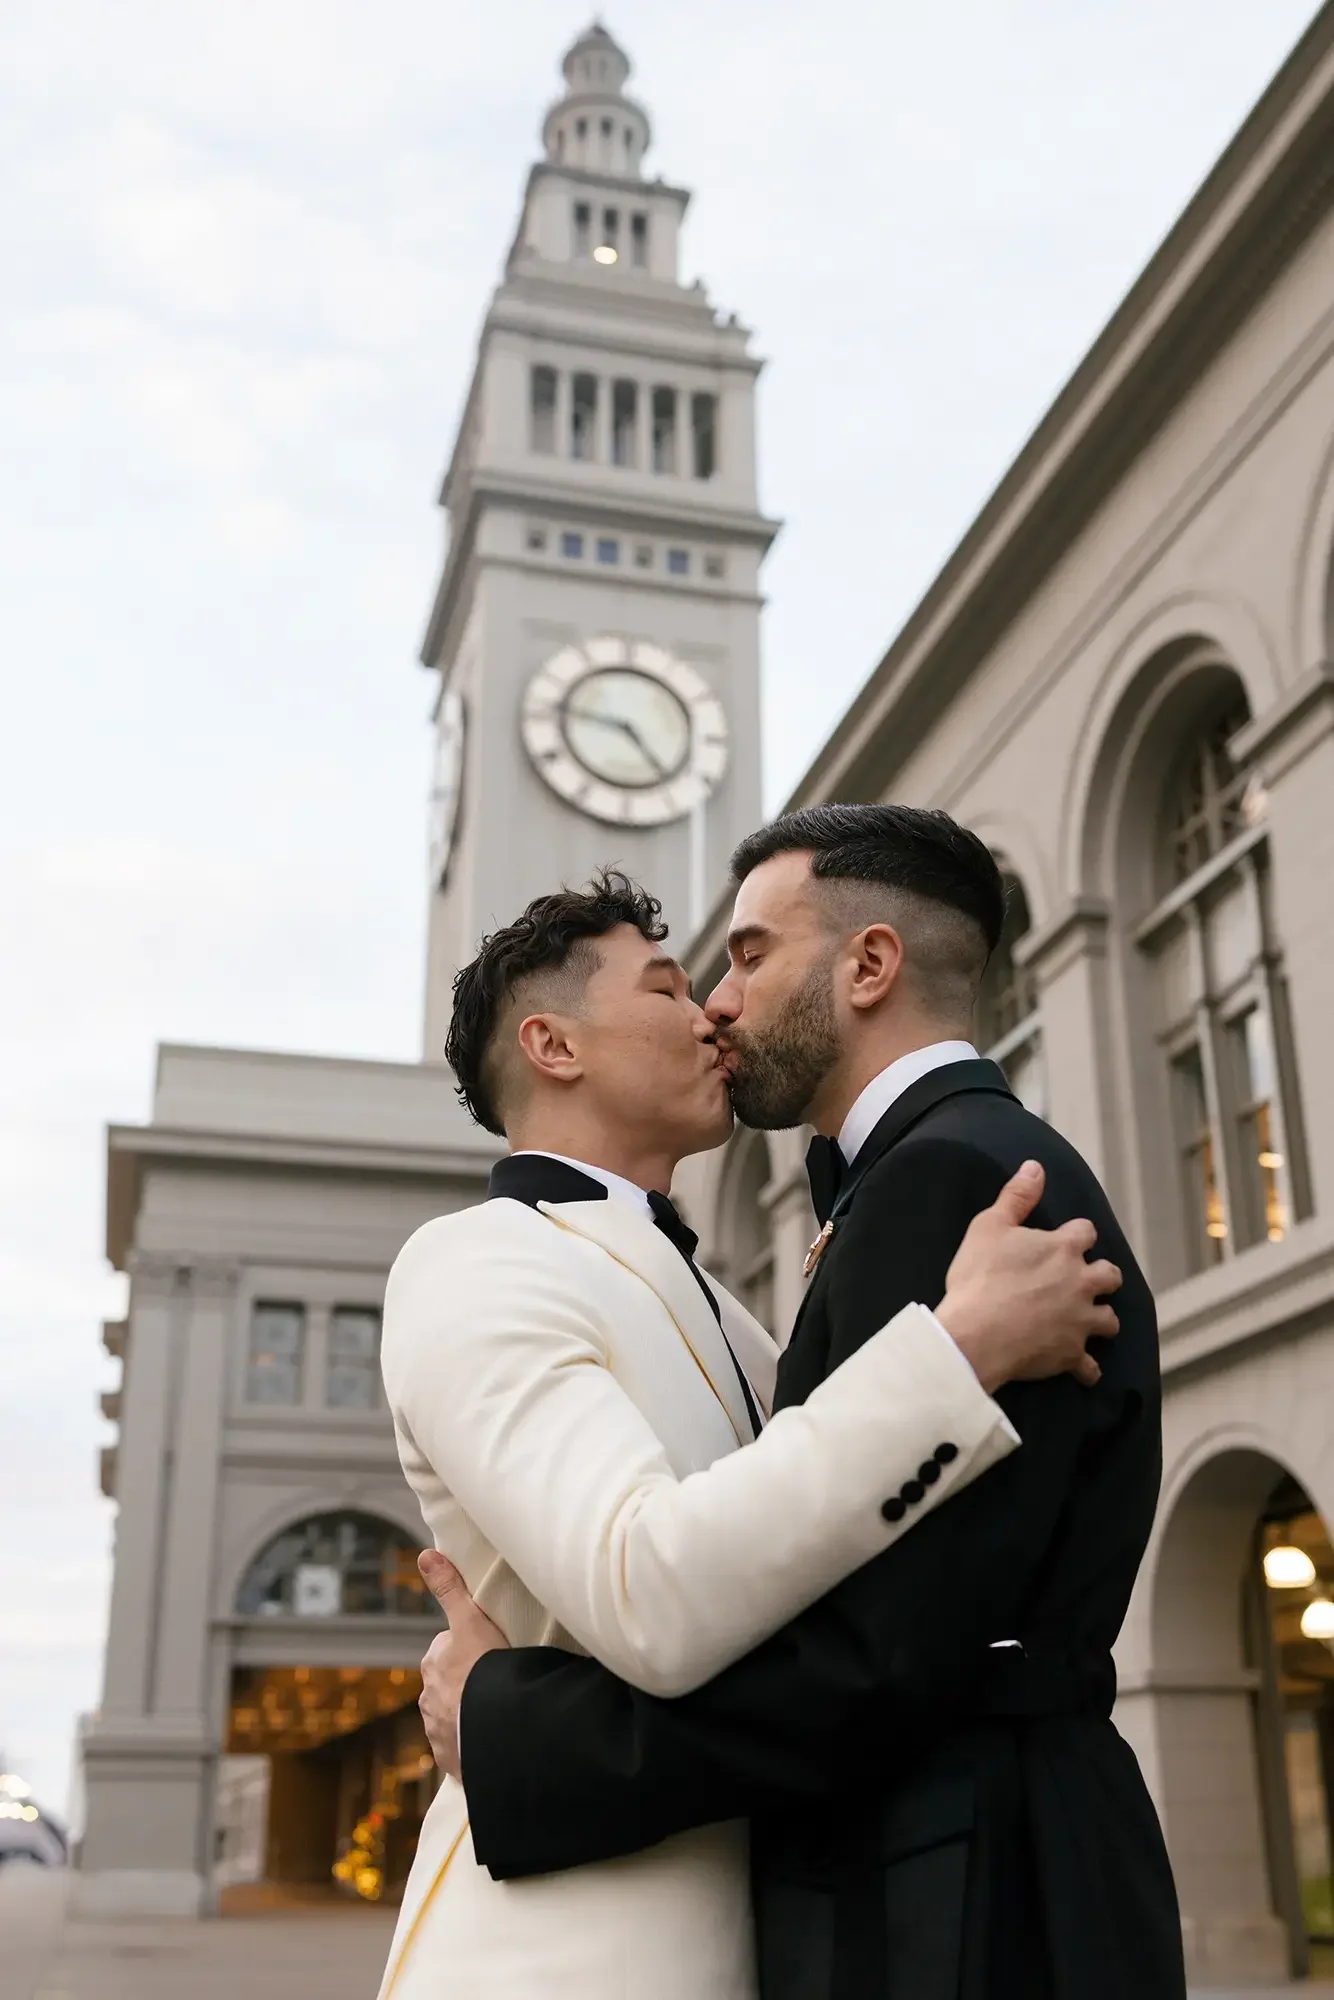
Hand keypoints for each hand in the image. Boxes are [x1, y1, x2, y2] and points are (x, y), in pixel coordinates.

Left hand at [417, 1552, 509, 1783]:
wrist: (495, 1726)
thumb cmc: (485, 1669)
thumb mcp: (471, 1620)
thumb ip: (449, 1588)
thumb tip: (425, 1554)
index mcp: (434, 1662)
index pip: (450, 1650)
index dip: (472, 1650)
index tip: (492, 1654)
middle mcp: (428, 1697)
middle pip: (450, 1684)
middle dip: (468, 1683)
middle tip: (498, 1682)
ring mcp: (438, 1730)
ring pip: (454, 1715)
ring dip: (469, 1713)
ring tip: (498, 1712)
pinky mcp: (450, 1758)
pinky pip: (460, 1747)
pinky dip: (472, 1743)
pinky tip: (491, 1737)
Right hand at [935, 1160, 1120, 1393]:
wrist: (976, 1334)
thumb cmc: (980, 1278)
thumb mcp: (989, 1226)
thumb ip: (1016, 1196)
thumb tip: (1035, 1167)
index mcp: (1064, 1249)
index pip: (1086, 1232)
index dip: (1078, 1236)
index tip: (1069, 1240)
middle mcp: (1081, 1283)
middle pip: (1110, 1275)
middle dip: (1103, 1276)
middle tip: (1087, 1280)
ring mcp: (1080, 1321)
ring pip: (1109, 1320)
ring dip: (1102, 1320)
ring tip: (1090, 1322)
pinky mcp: (1071, 1354)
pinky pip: (1089, 1367)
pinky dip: (1087, 1369)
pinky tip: (1083, 1371)